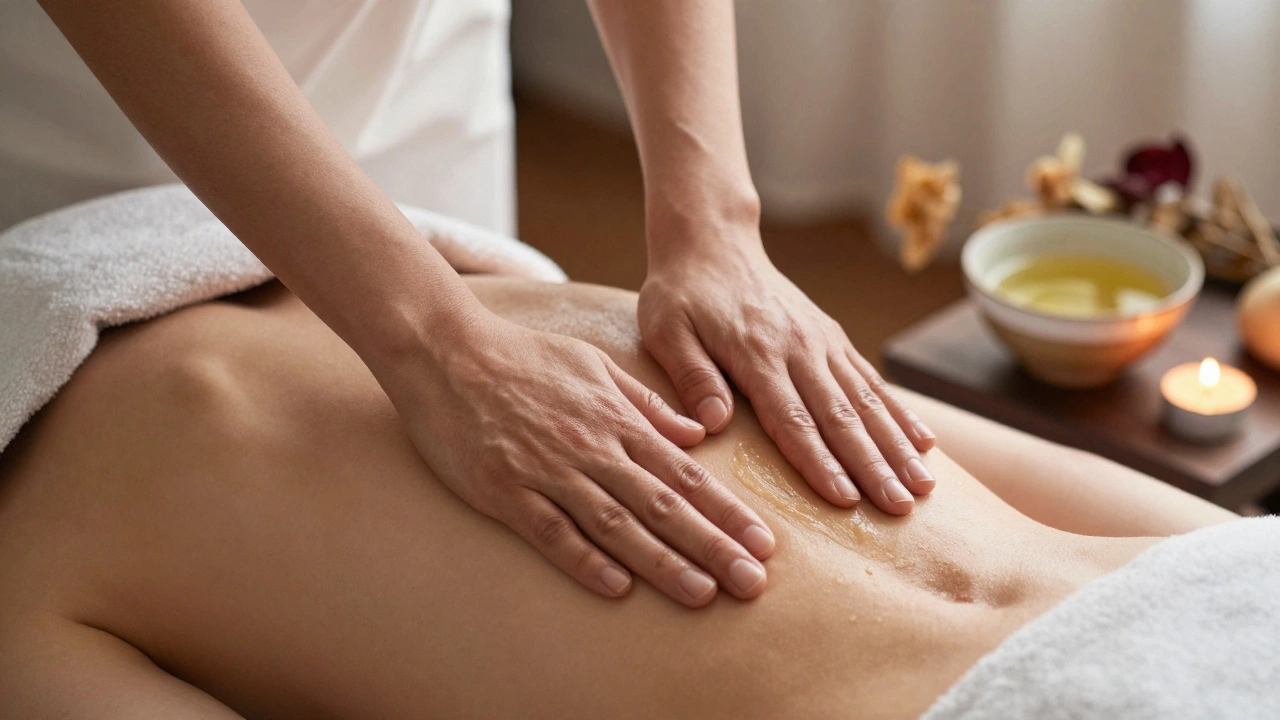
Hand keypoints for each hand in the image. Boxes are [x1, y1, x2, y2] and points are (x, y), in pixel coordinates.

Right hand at [382, 307, 774, 607]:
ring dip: (662, 562)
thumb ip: (647, 403)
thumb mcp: (594, 364)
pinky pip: (551, 532)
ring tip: (702, 594)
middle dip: (712, 546)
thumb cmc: (523, 356)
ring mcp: (548, 471)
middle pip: (662, 505)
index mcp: (616, 420)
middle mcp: (591, 448)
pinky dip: (584, 559)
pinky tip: (617, 588)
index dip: (727, 511)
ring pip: (616, 523)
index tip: (763, 543)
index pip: (685, 474)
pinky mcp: (505, 491)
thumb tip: (699, 430)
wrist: (446, 350)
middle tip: (752, 583)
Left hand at [638, 239, 937, 513]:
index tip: (845, 499)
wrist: (713, 242)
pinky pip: (871, 380)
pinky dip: (899, 413)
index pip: (791, 419)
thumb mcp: (666, 330)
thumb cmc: (681, 294)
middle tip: (900, 508)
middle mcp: (799, 348)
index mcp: (756, 353)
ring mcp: (822, 342)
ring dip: (896, 447)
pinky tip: (924, 443)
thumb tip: (712, 425)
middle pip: (841, 417)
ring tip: (923, 487)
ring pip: (866, 401)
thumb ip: (691, 376)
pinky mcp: (832, 337)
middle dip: (873, 466)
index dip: (819, 462)